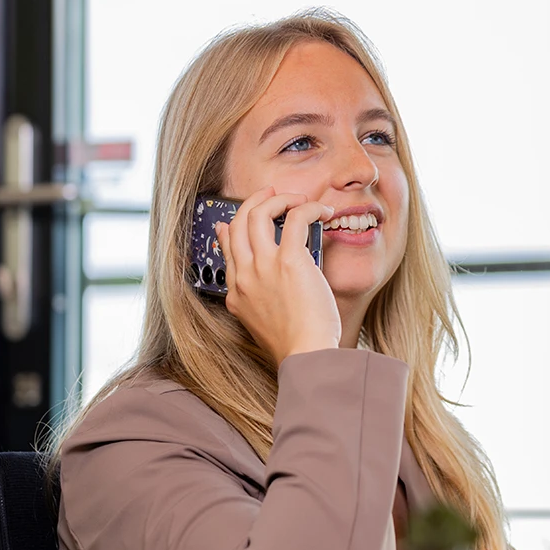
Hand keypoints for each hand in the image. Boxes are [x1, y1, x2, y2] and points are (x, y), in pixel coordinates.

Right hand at [214, 187, 339, 365]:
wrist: (306, 355)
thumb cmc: (296, 344)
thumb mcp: (263, 322)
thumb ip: (258, 298)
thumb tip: (260, 276)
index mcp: (236, 292)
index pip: (227, 247)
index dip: (232, 225)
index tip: (240, 217)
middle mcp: (244, 276)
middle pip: (237, 222)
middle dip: (254, 201)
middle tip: (274, 195)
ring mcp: (263, 266)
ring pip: (259, 213)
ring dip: (280, 198)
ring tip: (300, 199)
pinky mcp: (289, 261)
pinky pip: (296, 218)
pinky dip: (309, 208)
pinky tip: (323, 213)